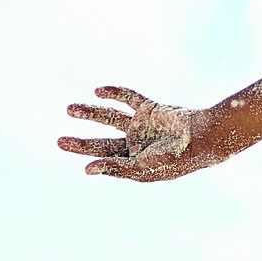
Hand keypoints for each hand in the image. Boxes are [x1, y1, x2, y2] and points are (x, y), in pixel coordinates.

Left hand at [60, 86, 218, 181]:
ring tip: (70, 109)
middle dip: (81, 142)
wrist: (203, 137)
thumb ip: (115, 167)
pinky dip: (114, 93)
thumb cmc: (175, 158)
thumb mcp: (142, 167)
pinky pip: (129, 99)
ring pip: (110, 118)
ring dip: (91, 113)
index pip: (105, 157)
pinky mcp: (151, 109)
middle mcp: (136, 144)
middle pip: (102, 141)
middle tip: (59, 141)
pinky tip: (99, 91)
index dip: (85, 153)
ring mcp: (142, 126)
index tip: (66, 145)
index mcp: (134, 161)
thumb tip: (87, 169)